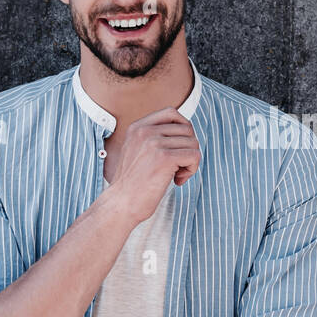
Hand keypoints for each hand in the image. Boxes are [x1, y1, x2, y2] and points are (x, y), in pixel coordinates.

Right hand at [108, 106, 199, 223]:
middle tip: (177, 167)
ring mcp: (154, 143)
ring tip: (175, 175)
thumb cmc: (132, 183)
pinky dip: (192, 170)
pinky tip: (177, 181)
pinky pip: (195, 156)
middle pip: (187, 129)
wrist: (121, 204)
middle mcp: (145, 131)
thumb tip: (186, 131)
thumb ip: (154, 137)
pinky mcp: (165, 158)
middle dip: (188, 149)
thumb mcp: (137, 151)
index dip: (183, 129)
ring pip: (193, 144)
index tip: (178, 148)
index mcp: (137, 127)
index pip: (171, 113)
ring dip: (190, 162)